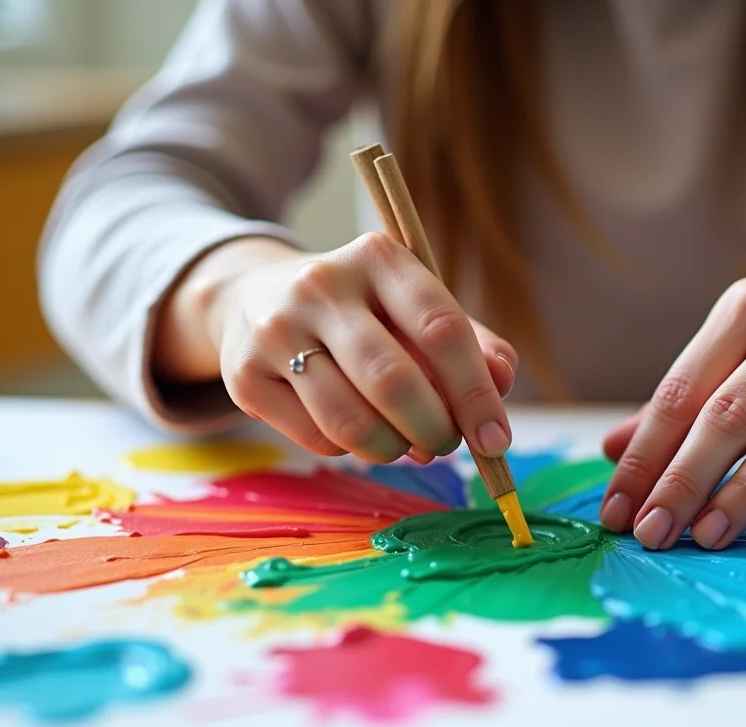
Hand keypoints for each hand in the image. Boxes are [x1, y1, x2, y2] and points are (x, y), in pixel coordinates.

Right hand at [152, 234, 516, 463]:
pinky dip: (350, 450)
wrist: (254, 298)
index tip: (496, 439)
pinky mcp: (244, 375)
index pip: (441, 329)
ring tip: (406, 443)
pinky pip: (316, 438)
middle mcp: (321, 285)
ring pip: (350, 421)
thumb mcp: (415, 308)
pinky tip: (356, 430)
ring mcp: (276, 329)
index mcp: (378, 257)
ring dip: (394, 449)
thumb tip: (502, 382)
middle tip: (446, 444)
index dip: (475, 394)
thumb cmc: (362, 312)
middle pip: (394, 381)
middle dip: (434, 429)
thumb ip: (471, 343)